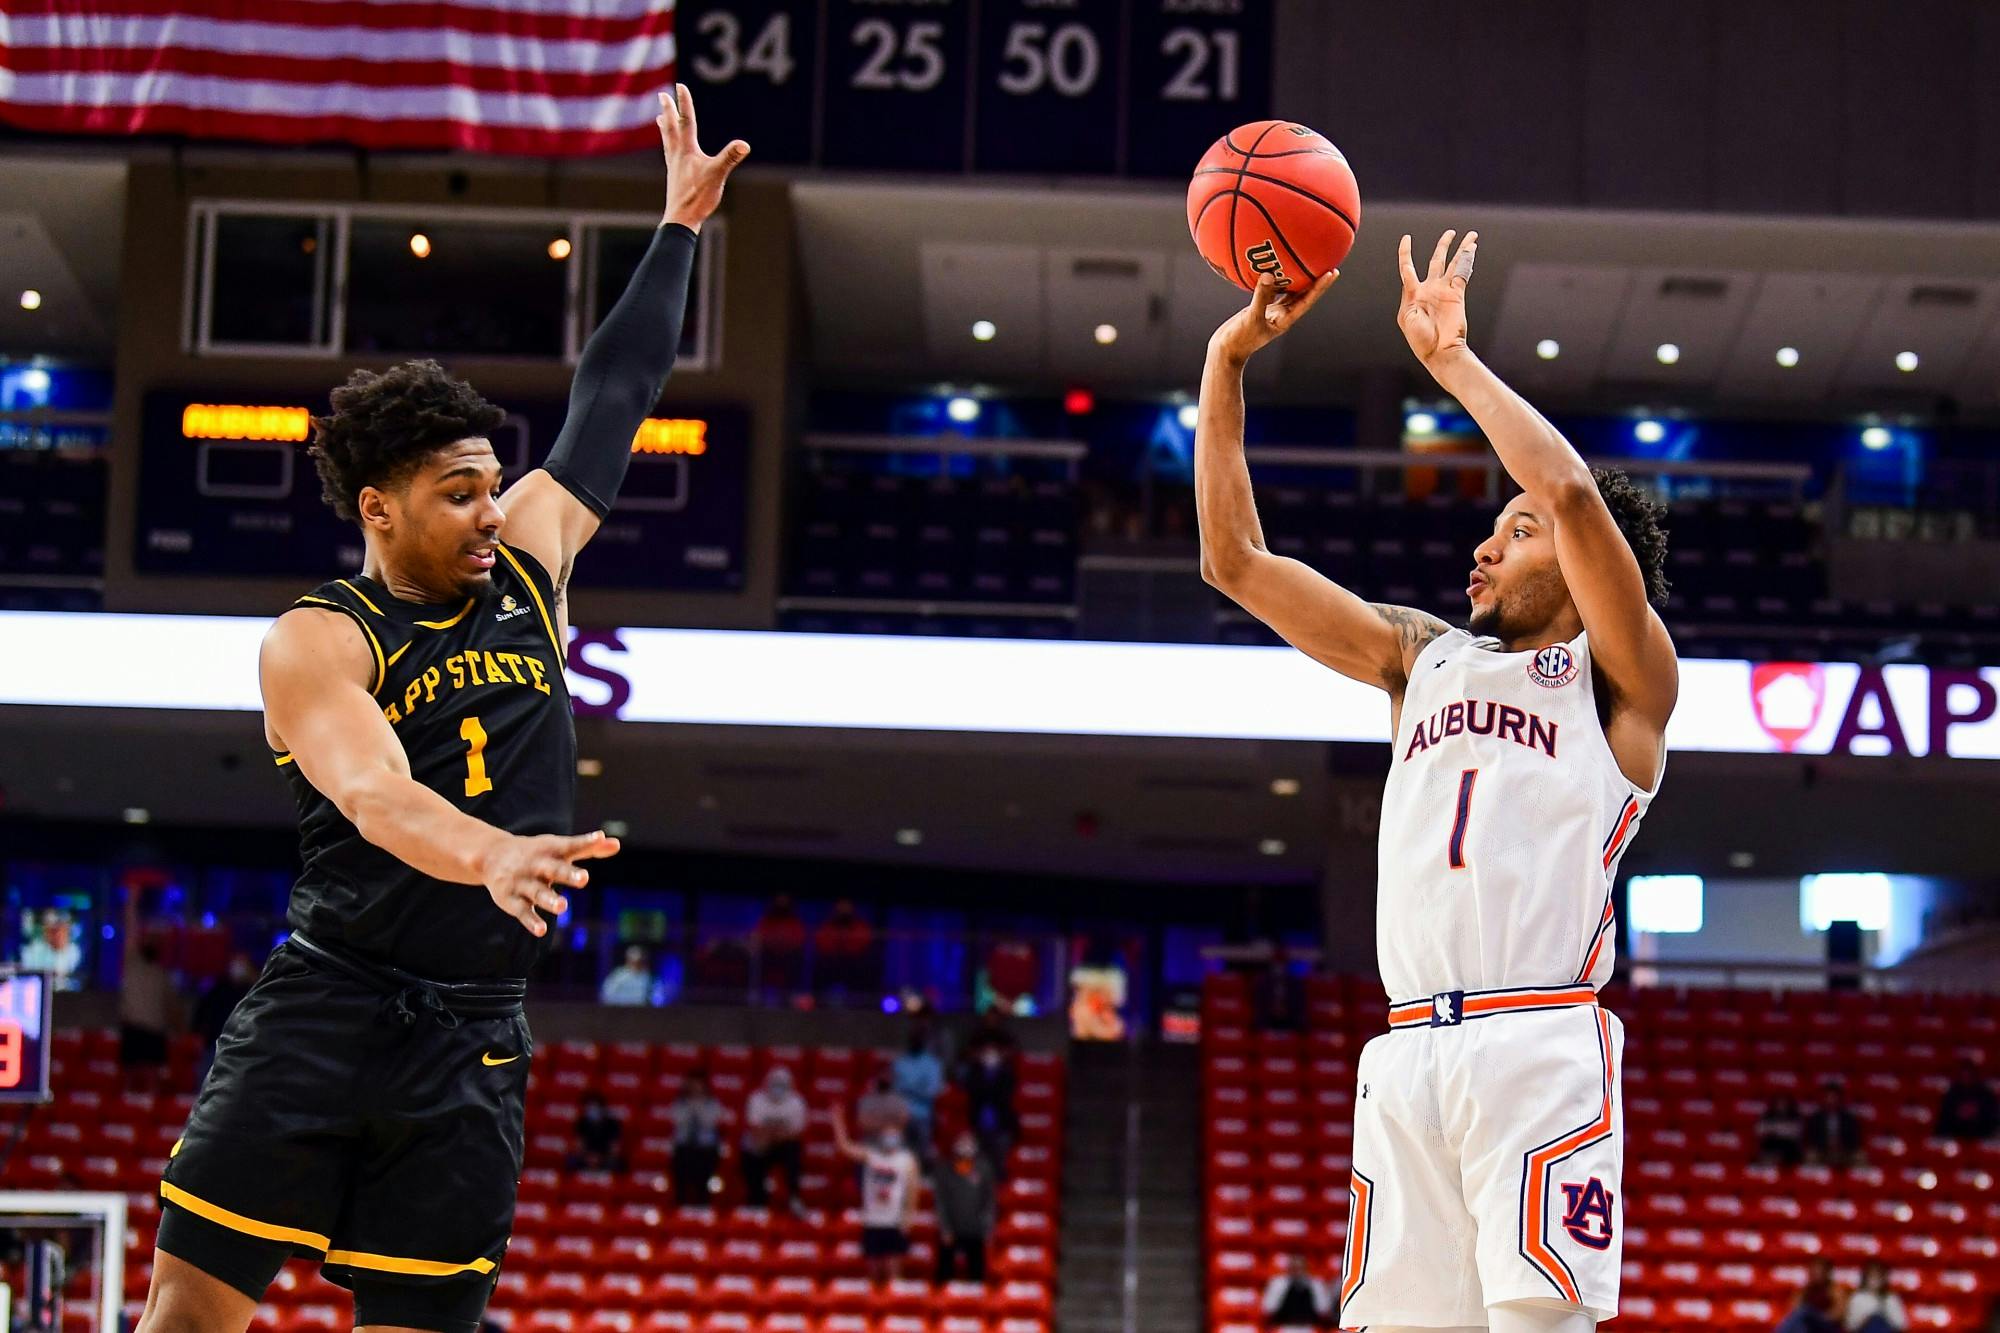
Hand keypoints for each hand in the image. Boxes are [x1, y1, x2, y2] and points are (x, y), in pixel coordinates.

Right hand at [477, 829, 620, 936]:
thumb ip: (587, 848)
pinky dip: (531, 921)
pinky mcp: (511, 900)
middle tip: (584, 878)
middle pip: (553, 869)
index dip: (586, 842)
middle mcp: (536, 865)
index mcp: (551, 850)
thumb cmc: (536, 852)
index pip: (570, 846)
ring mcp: (522, 882)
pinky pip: (522, 912)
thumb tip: (616, 844)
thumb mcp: (559, 847)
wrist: (491, 855)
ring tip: (563, 907)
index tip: (600, 838)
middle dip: (567, 874)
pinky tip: (541, 931)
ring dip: (549, 900)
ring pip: (537, 892)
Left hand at [658, 84, 749, 231]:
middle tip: (662, 96)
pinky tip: (671, 150)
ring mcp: (674, 166)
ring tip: (660, 118)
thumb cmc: (698, 197)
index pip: (686, 121)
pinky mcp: (674, 176)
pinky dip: (669, 145)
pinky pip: (669, 154)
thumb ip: (729, 158)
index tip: (680, 86)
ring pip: (667, 140)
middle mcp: (677, 155)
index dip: (684, 103)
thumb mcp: (717, 175)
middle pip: (671, 127)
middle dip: (668, 110)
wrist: (681, 218)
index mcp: (687, 150)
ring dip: (665, 126)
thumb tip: (744, 145)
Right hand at [1208, 271, 1336, 365]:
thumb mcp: (1251, 318)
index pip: (1307, 300)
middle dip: (1316, 279)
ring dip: (1298, 278)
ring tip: (1306, 261)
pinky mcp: (1261, 308)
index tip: (1332, 272)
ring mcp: (1272, 312)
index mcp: (1285, 319)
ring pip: (1289, 292)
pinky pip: (1272, 290)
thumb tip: (1268, 275)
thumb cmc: (1239, 340)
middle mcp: (1282, 314)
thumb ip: (1260, 297)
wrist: (1226, 351)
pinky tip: (1275, 267)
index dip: (1320, 287)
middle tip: (1327, 261)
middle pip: (1304, 294)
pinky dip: (1275, 279)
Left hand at [1397, 229, 1476, 368]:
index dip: (1406, 252)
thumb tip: (1407, 269)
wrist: (1439, 352)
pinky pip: (1463, 273)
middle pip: (1437, 260)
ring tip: (1469, 236)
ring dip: (1461, 249)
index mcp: (1413, 294)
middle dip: (1444, 245)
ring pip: (1454, 264)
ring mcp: (1445, 291)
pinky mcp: (1458, 295)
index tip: (1407, 238)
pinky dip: (1467, 261)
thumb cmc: (1420, 339)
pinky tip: (1471, 249)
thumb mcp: (1407, 316)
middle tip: (1450, 232)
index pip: (1408, 267)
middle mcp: (1430, 289)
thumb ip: (1407, 291)